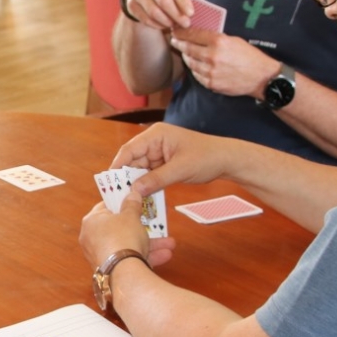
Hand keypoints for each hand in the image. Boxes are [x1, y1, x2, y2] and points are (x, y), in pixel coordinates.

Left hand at [79, 201, 177, 270]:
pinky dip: (144, 257)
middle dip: (141, 227)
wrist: (123, 272)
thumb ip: (132, 204)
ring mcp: (100, 255)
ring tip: (169, 244)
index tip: (133, 202)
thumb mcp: (131, 216)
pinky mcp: (110, 269)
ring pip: (127, 245)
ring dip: (149, 244)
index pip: (105, 207)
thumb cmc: (123, 237)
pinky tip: (165, 255)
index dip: (120, 203)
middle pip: (119, 228)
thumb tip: (132, 194)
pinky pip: (128, 259)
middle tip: (153, 224)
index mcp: (91, 221)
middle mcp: (91, 239)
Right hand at [108, 122, 237, 195]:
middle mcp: (154, 142)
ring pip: (140, 170)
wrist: (227, 160)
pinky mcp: (164, 163)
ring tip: (129, 200)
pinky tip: (143, 197)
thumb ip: (156, 180)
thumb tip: (134, 191)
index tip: (109, 183)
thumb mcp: (180, 170)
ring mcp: (159, 153)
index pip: (129, 150)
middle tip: (118, 196)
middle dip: (127, 178)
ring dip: (137, 184)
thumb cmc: (206, 157)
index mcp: (155, 135)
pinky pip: (150, 175)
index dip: (118, 166)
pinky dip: (147, 185)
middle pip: (132, 161)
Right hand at [124, 0, 193, 30]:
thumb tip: (189, 15)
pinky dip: (157, 25)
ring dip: (167, 21)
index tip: (191, 13)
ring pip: (154, 12)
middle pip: (164, 1)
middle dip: (176, 14)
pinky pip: (146, 19)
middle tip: (185, 23)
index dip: (183, 1)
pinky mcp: (131, 4)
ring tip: (175, 25)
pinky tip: (164, 26)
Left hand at [169, 29, 279, 98]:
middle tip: (175, 40)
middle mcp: (212, 56)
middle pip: (187, 48)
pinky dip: (194, 69)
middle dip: (179, 43)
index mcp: (219, 42)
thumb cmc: (249, 56)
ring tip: (185, 52)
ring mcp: (210, 72)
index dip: (182, 32)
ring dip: (186, 57)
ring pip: (190, 62)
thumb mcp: (234, 40)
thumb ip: (215, 37)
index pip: (193, 34)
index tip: (176, 30)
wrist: (261, 77)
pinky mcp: (211, 84)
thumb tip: (198, 34)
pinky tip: (196, 65)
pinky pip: (196, 75)